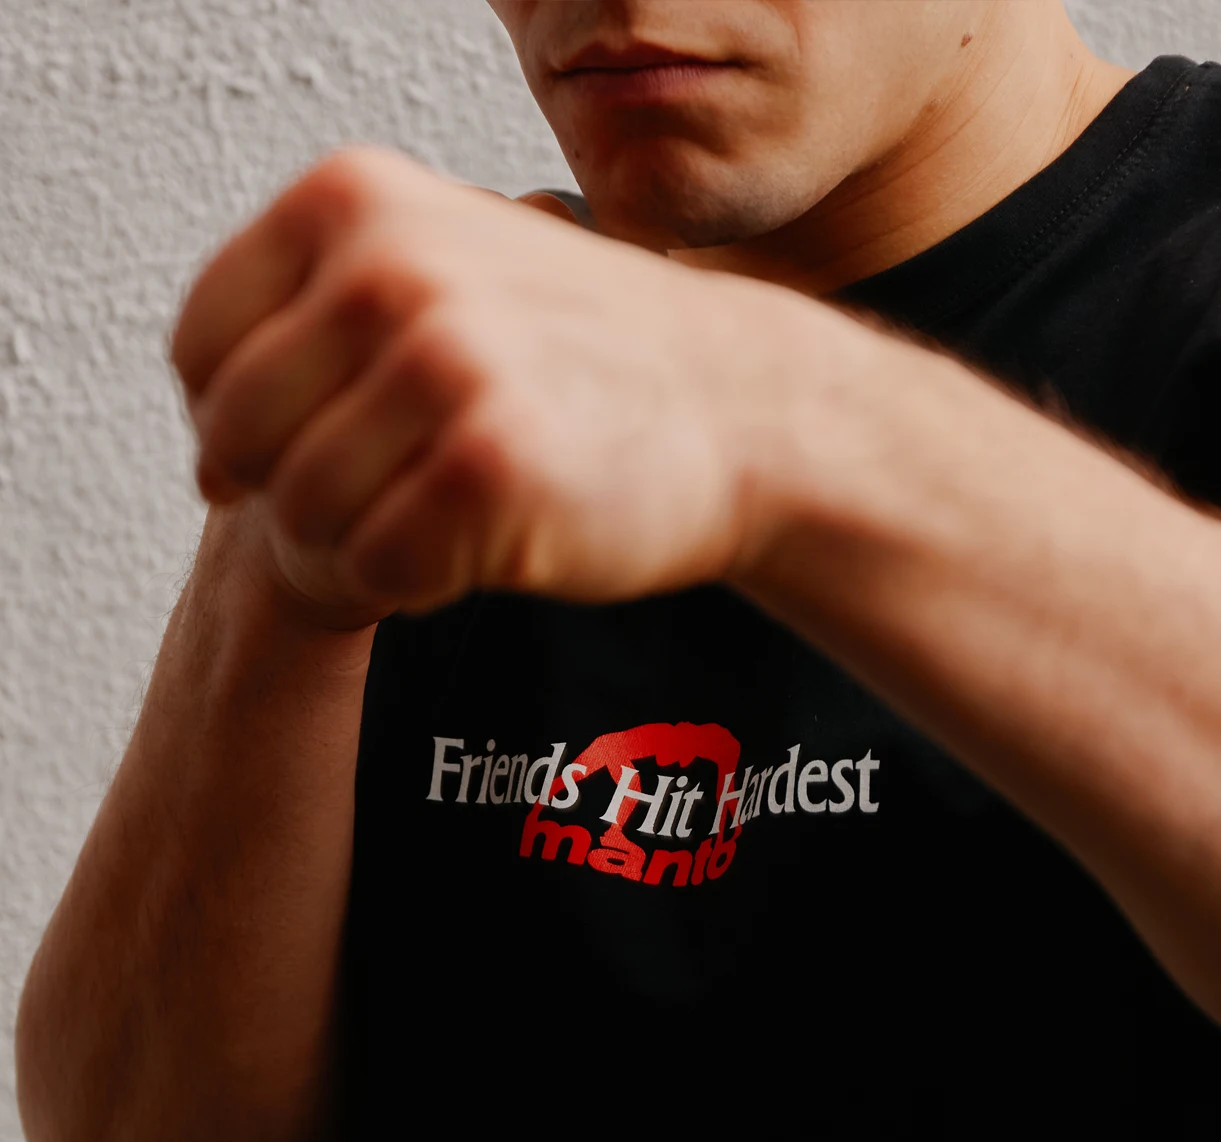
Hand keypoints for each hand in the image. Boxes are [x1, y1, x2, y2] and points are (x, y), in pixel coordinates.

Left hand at [172, 148, 821, 619]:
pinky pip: (376, 569)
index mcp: (355, 201)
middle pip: (240, 438)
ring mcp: (442, 367)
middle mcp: (388, 269)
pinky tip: (470, 555)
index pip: (202, 347)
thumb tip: (204, 460)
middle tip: (382, 507)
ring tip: (434, 527)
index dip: (237, 427)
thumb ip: (313, 327)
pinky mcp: (488, 470)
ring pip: (302, 513)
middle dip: (295, 495)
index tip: (312, 454)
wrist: (742, 410)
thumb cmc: (582, 363)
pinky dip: (412, 586)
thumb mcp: (440, 273)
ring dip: (358, 546)